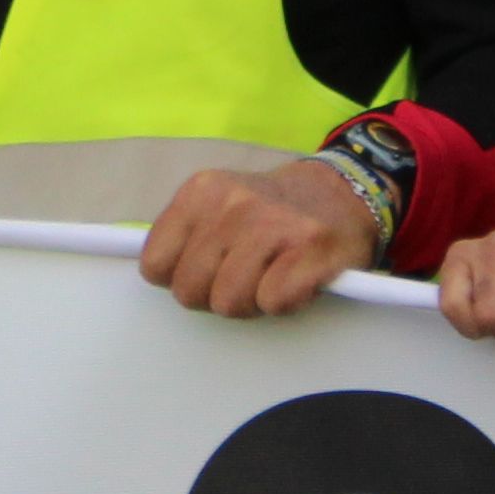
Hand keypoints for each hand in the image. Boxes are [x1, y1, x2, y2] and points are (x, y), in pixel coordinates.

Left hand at [141, 159, 377, 319]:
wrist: (339, 195)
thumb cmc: (268, 216)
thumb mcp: (215, 208)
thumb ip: (183, 238)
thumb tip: (157, 276)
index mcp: (200, 191)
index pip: (155, 265)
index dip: (181, 277)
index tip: (208, 268)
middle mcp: (233, 202)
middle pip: (189, 291)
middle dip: (214, 295)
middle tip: (244, 275)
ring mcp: (272, 222)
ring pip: (228, 302)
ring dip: (251, 302)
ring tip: (270, 276)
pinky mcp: (310, 246)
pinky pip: (273, 302)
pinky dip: (285, 301)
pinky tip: (296, 277)